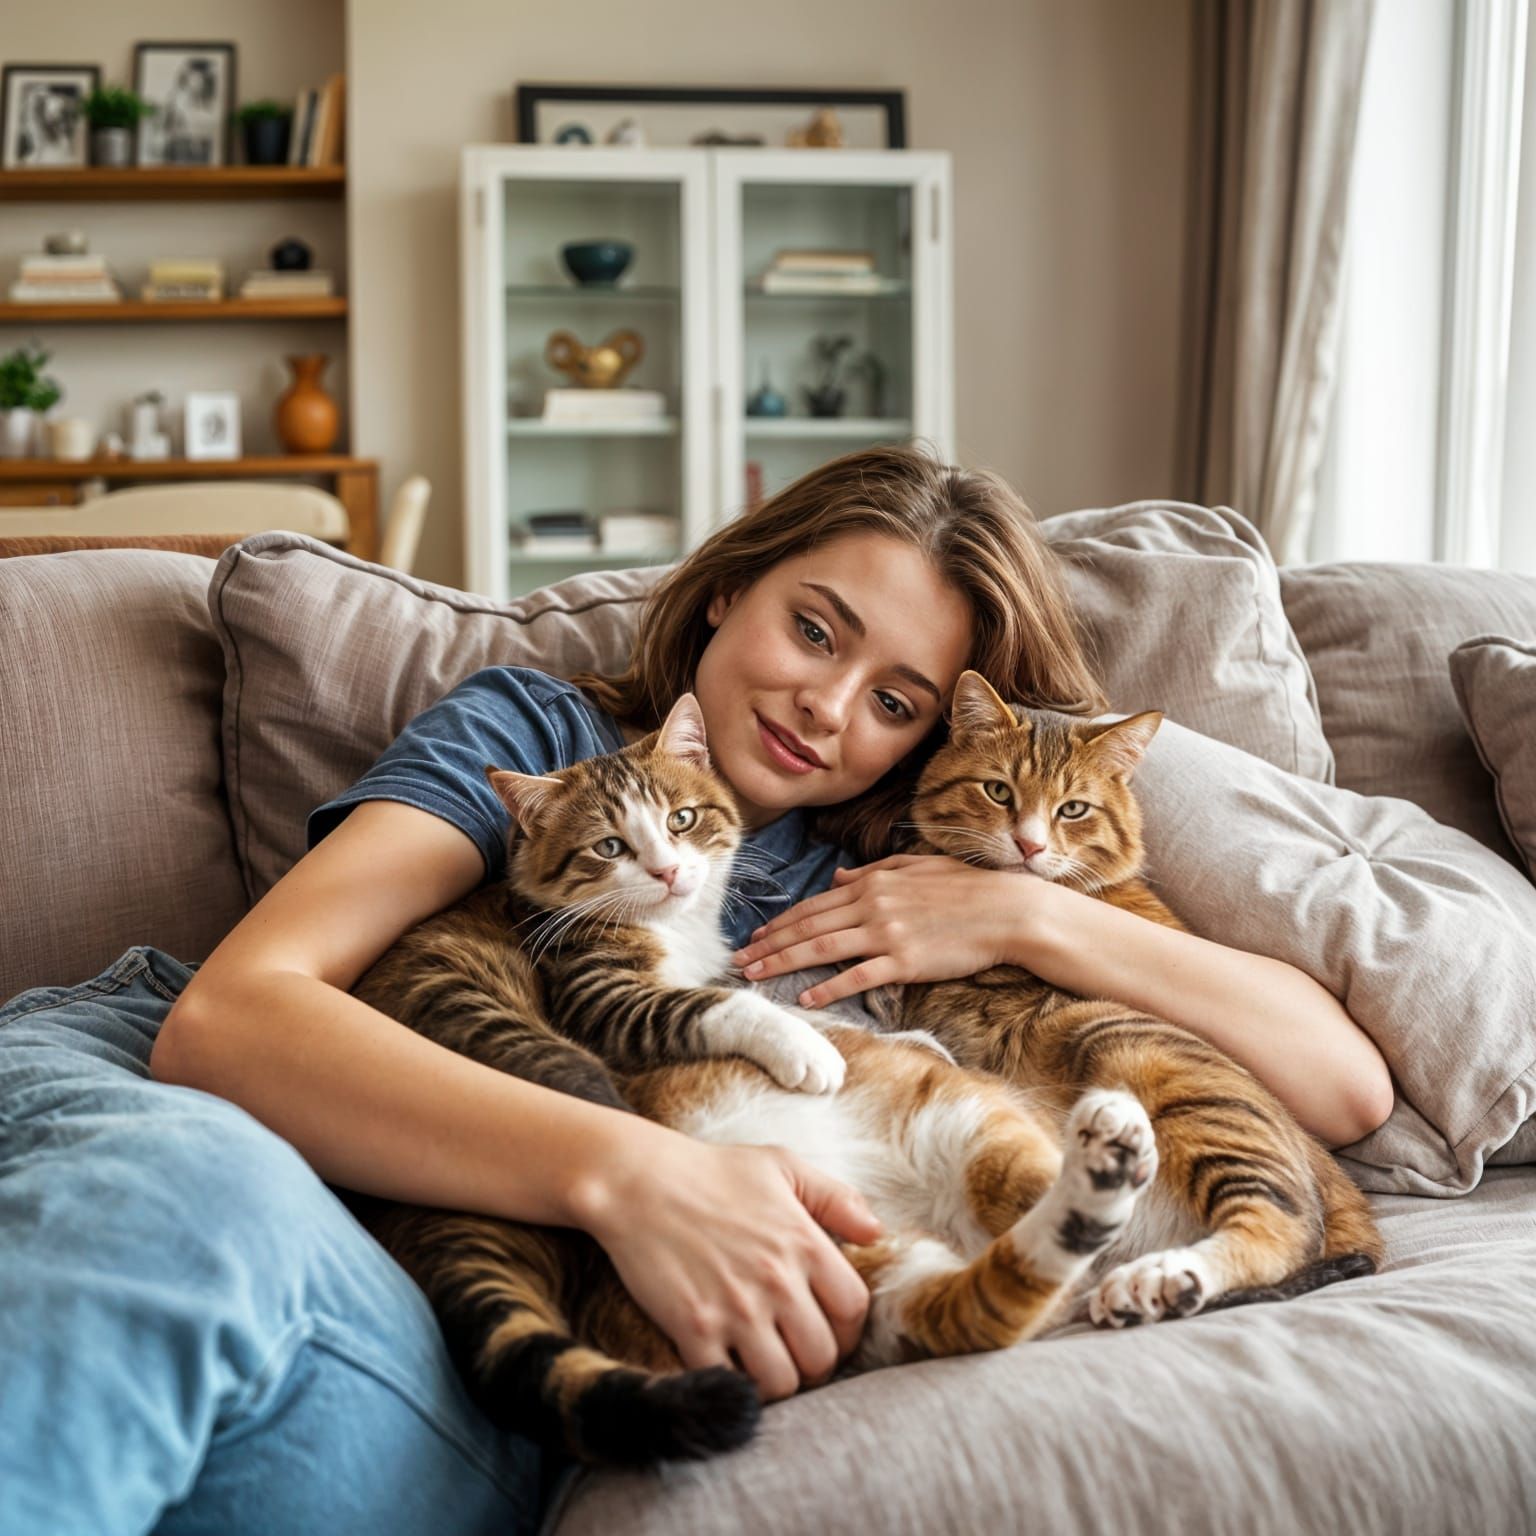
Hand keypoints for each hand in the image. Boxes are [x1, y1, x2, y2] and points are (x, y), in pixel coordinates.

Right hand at [570, 1128, 881, 1401]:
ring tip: (764, 1361)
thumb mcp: (782, 1165)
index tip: (829, 1327)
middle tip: (794, 1350)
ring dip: (778, 1379)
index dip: (848, 1328)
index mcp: (805, 1243)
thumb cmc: (712, 1171)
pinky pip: (732, 1385)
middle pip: (823, 1357)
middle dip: (814, 1361)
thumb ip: (837, 1198)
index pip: (855, 1311)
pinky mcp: (694, 1330)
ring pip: (783, 1382)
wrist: (638, 1182)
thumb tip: (878, 1233)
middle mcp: (777, 1281)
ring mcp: (736, 1310)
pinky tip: (728, 1363)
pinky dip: (735, 1385)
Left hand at [731, 854, 1041, 1009]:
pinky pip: (857, 976)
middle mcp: (872, 905)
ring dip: (783, 963)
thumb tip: (837, 875)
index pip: (814, 904)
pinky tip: (805, 998)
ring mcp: (887, 934)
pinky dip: (828, 987)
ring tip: (756, 976)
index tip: (757, 935)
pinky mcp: (905, 961)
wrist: (1007, 910)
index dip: (781, 921)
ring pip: (821, 949)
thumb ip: (872, 871)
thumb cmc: (966, 887)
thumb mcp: (916, 866)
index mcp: (873, 883)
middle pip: (808, 927)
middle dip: (769, 944)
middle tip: (740, 959)